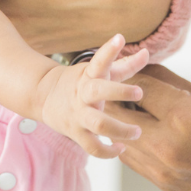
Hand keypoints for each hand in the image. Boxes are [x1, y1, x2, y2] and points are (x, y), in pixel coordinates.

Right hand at [36, 34, 148, 157]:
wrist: (43, 95)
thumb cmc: (81, 82)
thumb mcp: (100, 71)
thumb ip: (125, 65)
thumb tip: (147, 53)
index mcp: (89, 75)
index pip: (99, 60)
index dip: (109, 50)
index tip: (120, 38)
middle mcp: (83, 93)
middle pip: (98, 90)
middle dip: (119, 91)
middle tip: (139, 92)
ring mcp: (79, 114)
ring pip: (98, 123)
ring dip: (120, 129)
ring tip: (137, 132)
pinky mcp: (76, 132)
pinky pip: (92, 147)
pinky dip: (107, 152)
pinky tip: (121, 149)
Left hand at [107, 65, 190, 190]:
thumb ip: (174, 84)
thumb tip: (146, 66)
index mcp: (184, 116)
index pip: (138, 86)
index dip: (129, 73)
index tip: (128, 66)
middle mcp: (167, 144)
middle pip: (118, 112)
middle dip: (116, 95)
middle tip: (120, 85)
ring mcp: (163, 169)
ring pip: (120, 138)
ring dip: (121, 121)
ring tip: (132, 108)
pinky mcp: (164, 186)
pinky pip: (133, 160)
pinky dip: (132, 142)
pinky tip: (143, 132)